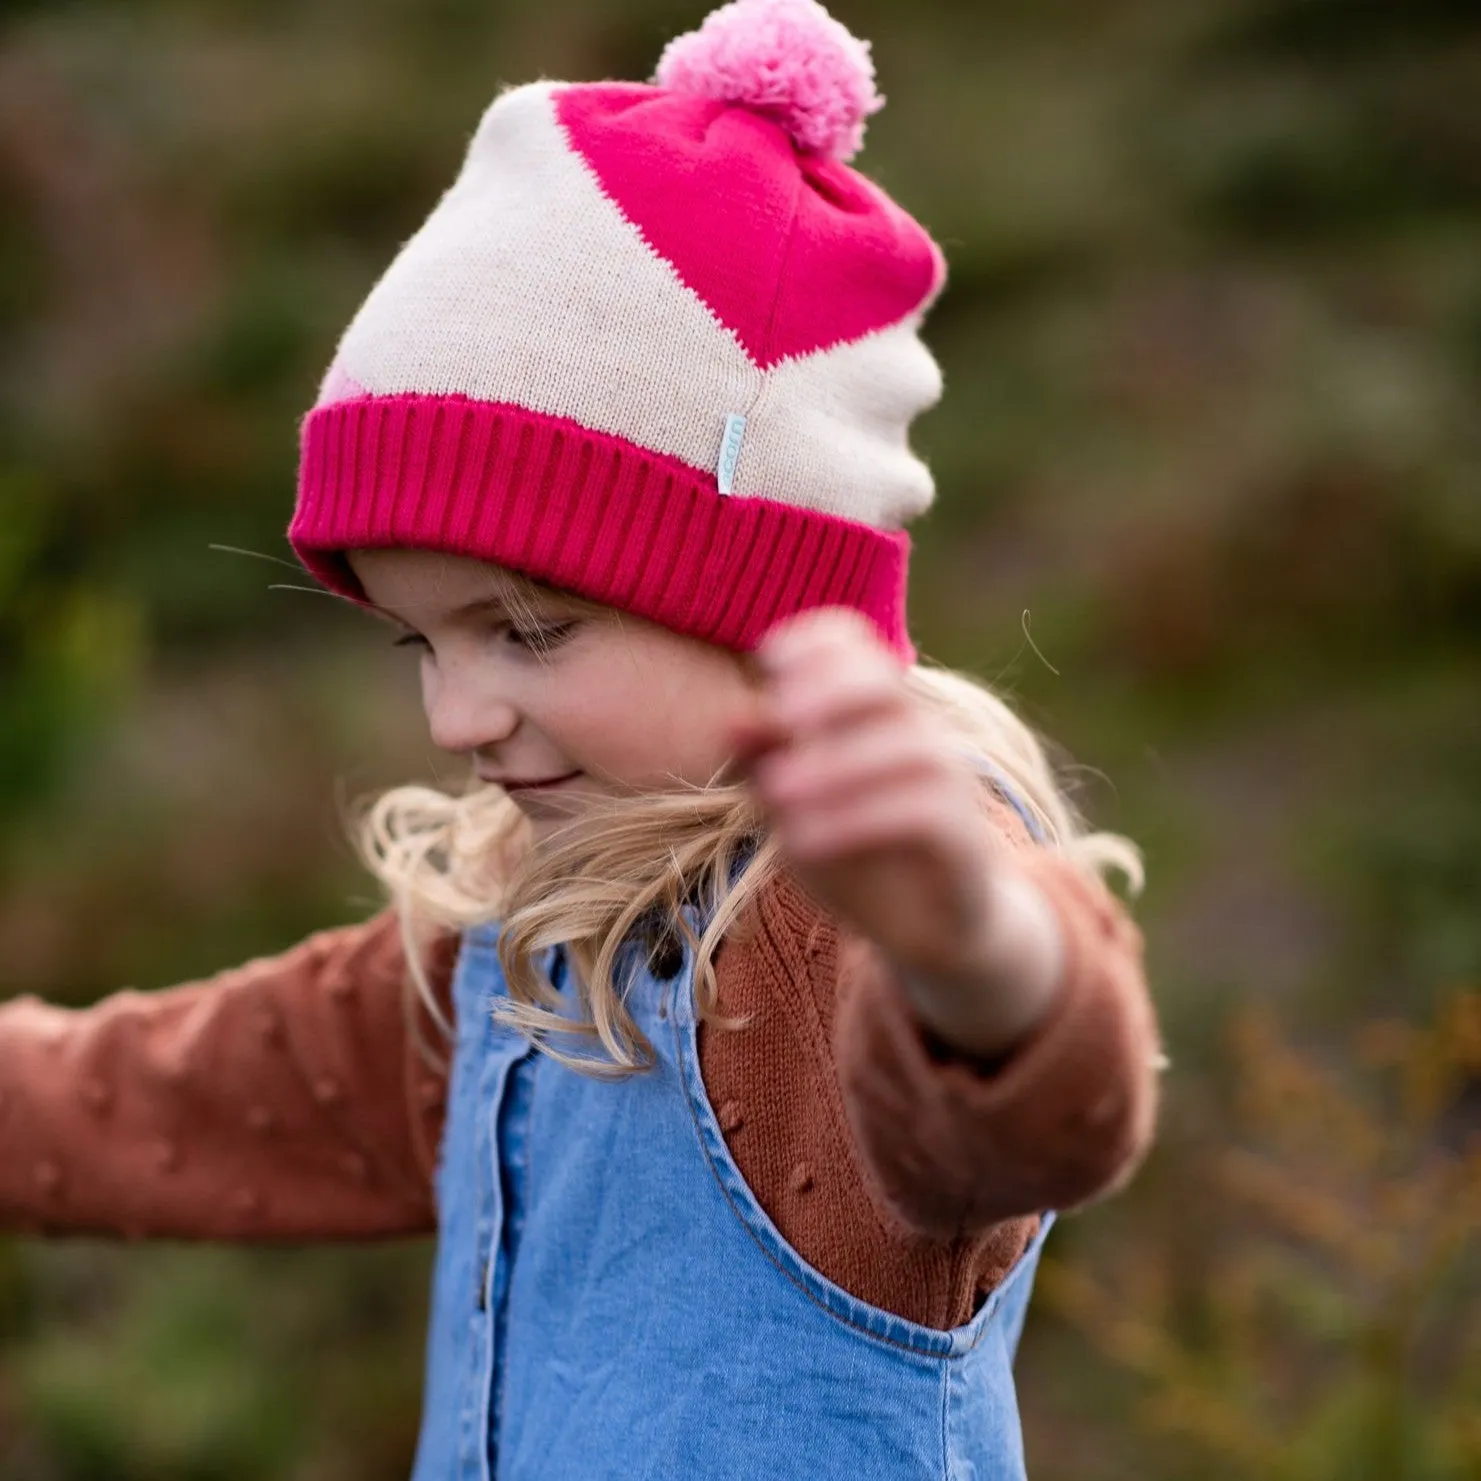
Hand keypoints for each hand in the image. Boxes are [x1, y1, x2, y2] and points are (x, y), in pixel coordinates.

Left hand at [729, 608, 1063, 1057]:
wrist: (931, 930)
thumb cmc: (857, 854)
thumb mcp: (796, 811)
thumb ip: (767, 767)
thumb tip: (731, 721)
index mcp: (875, 717)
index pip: (857, 645)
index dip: (814, 640)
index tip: (768, 660)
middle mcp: (919, 738)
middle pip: (887, 684)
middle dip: (831, 689)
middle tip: (782, 717)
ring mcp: (950, 787)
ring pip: (911, 748)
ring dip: (836, 764)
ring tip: (777, 793)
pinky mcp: (964, 843)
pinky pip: (924, 814)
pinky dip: (857, 819)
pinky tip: (804, 839)